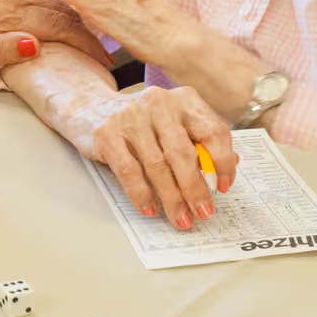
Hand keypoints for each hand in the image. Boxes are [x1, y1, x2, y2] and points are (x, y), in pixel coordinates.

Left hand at [0, 0, 112, 71]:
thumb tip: (36, 46)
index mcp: (5, 12)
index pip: (60, 27)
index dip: (85, 46)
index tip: (102, 62)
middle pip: (63, 10)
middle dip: (87, 33)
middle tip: (102, 55)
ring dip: (75, 17)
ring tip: (88, 39)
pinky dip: (58, 3)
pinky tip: (63, 16)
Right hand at [65, 85, 238, 229]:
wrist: (88, 105)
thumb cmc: (140, 120)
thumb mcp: (173, 123)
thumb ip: (199, 141)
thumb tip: (227, 168)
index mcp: (183, 99)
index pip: (213, 131)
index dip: (222, 163)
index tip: (224, 187)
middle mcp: (159, 103)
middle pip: (184, 152)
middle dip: (196, 189)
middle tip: (203, 212)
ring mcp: (130, 116)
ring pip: (157, 165)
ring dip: (171, 197)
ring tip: (180, 217)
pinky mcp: (107, 133)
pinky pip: (129, 170)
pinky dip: (142, 193)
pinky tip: (150, 208)